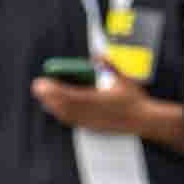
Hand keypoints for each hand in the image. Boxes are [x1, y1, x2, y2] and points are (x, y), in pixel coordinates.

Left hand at [32, 73, 151, 135]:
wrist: (144, 121)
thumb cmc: (134, 100)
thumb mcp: (123, 80)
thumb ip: (109, 66)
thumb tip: (97, 55)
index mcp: (97, 100)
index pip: (68, 95)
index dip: (53, 89)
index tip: (43, 82)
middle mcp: (91, 113)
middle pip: (63, 106)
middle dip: (48, 96)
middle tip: (38, 87)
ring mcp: (91, 122)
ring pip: (66, 115)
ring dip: (53, 106)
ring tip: (44, 97)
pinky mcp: (92, 129)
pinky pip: (72, 122)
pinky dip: (62, 114)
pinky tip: (57, 109)